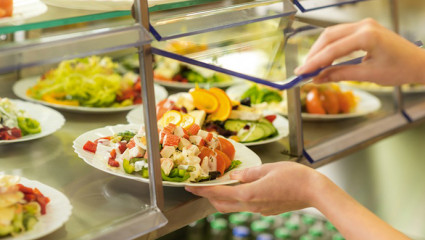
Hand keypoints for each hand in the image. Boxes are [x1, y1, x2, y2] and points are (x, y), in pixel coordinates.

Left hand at [185, 161, 325, 214]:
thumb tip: (234, 175)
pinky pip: (246, 205)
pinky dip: (237, 198)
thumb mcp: (268, 168)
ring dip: (223, 198)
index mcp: (249, 194)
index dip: (202, 191)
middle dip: (210, 197)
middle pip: (222, 205)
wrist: (315, 192)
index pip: (219, 194)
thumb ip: (248, 173)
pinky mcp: (267, 210)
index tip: (190, 188)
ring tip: (220, 184)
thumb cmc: (295, 177)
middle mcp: (252, 205)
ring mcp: (260, 210)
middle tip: (203, 185)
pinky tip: (241, 187)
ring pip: (233, 207)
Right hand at [295, 18, 424, 85]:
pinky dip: (329, 47)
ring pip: (332, 34)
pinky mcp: (364, 28)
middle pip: (328, 37)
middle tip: (303, 70)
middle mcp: (364, 25)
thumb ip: (341, 75)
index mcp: (367, 36)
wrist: (419, 63)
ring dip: (319, 50)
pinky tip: (324, 59)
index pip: (332, 50)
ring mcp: (364, 24)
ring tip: (310, 66)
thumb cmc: (400, 69)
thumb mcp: (369, 75)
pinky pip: (340, 35)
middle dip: (313, 54)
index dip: (314, 62)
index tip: (301, 72)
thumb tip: (319, 78)